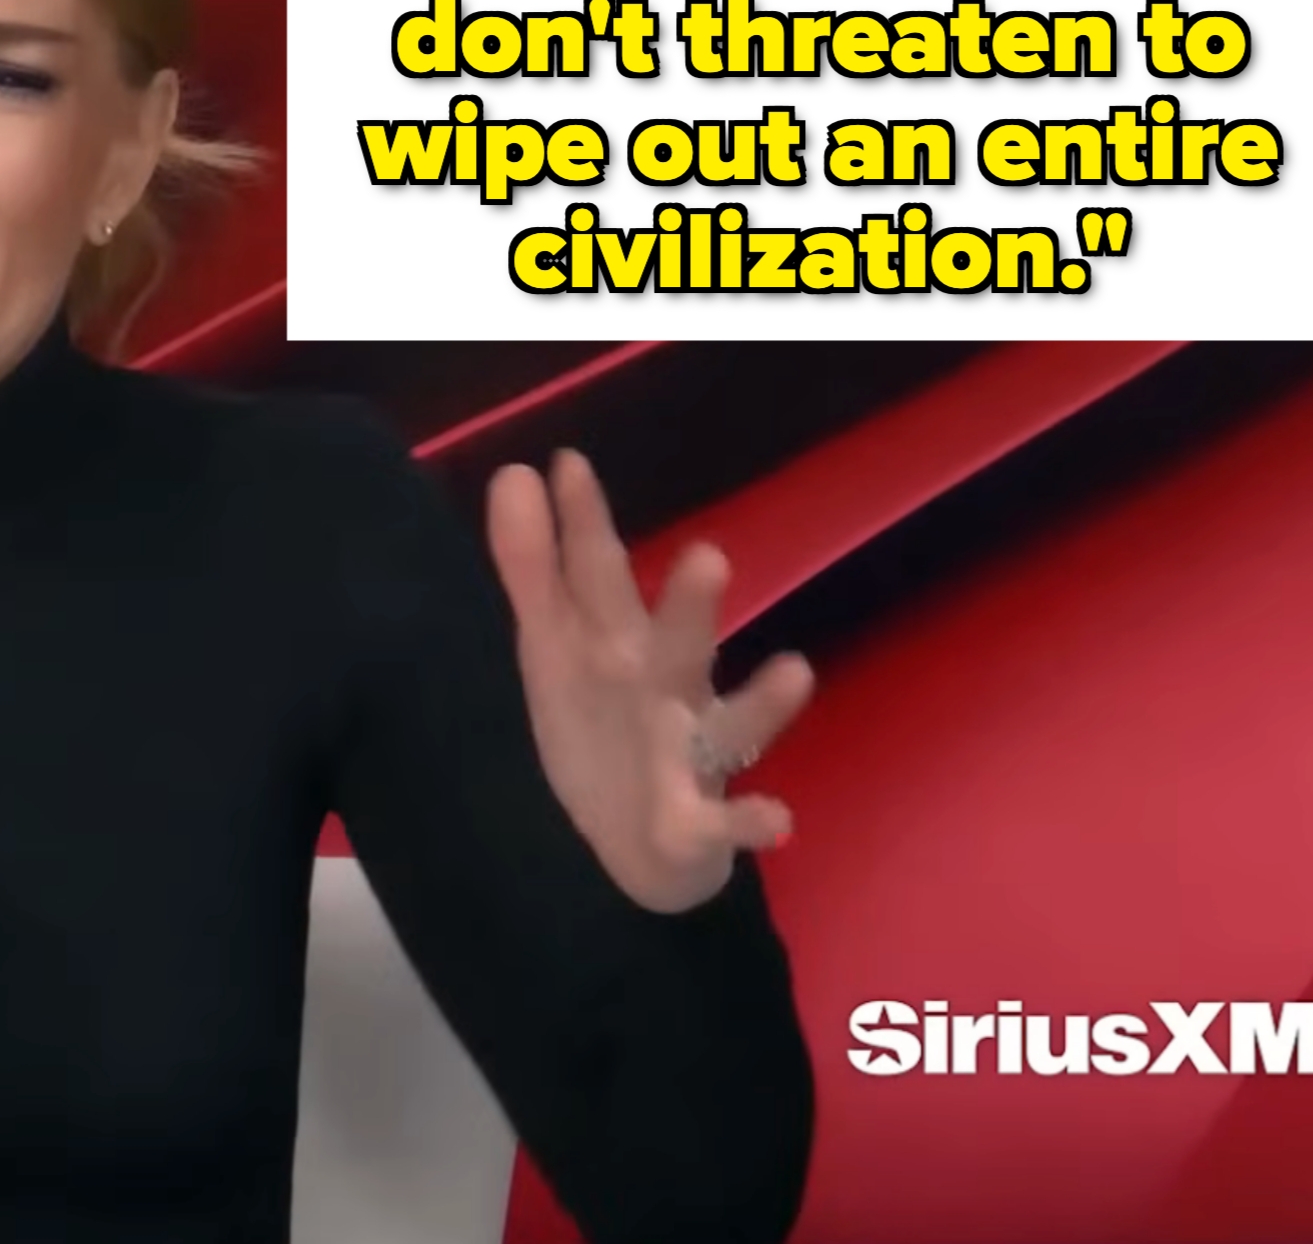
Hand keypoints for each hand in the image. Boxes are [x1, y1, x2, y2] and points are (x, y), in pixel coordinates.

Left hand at [484, 450, 813, 913]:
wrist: (634, 848)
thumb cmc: (599, 722)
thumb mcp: (553, 645)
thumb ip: (532, 566)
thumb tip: (514, 471)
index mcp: (619, 646)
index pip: (599, 579)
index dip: (584, 527)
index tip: (566, 464)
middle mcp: (666, 688)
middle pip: (678, 644)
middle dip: (691, 608)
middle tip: (710, 556)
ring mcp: (692, 756)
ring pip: (730, 727)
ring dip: (762, 705)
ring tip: (797, 675)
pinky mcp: (697, 826)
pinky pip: (725, 824)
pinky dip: (752, 821)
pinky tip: (778, 819)